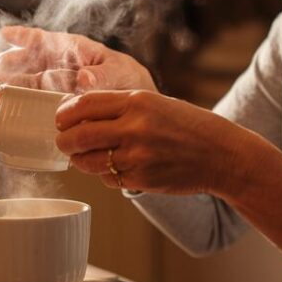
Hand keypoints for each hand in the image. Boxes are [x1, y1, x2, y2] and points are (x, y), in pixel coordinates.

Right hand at [0, 26, 156, 106]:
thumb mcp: (120, 75)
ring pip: (27, 84)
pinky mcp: (56, 105)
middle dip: (11, 66)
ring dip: (10, 89)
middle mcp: (60, 65)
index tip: (5, 32)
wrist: (136, 107)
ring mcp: (56, 86)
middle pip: (29, 63)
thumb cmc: (128, 81)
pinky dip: (19, 106)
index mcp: (74, 50)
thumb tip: (83, 79)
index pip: (45, 39)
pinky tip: (5, 112)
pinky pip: (34, 103)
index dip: (24, 36)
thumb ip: (103, 76)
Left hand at [54, 90, 275, 196]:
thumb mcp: (155, 104)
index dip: (65, 113)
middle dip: (63, 141)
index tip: (60, 119)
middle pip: (79, 135)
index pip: (85, 104)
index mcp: (138, 102)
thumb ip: (120, 107)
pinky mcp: (142, 180)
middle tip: (62, 142)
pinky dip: (105, 174)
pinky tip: (116, 167)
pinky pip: (108, 179)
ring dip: (81, 160)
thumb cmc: (188, 126)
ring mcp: (138, 156)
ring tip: (85, 156)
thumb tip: (78, 114)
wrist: (222, 155)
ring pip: (89, 161)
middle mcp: (135, 127)